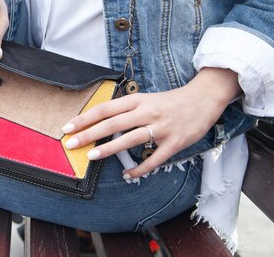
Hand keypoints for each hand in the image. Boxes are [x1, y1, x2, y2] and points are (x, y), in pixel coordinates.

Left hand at [62, 68, 241, 177]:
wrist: (204, 98)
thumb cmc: (171, 100)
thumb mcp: (146, 98)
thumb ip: (126, 109)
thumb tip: (101, 121)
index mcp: (138, 100)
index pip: (105, 109)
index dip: (85, 118)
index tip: (68, 127)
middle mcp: (147, 112)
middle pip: (112, 123)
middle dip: (89, 134)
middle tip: (71, 143)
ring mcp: (161, 127)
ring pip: (130, 139)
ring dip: (109, 149)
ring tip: (91, 156)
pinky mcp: (175, 142)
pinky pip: (154, 159)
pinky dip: (140, 168)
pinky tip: (128, 175)